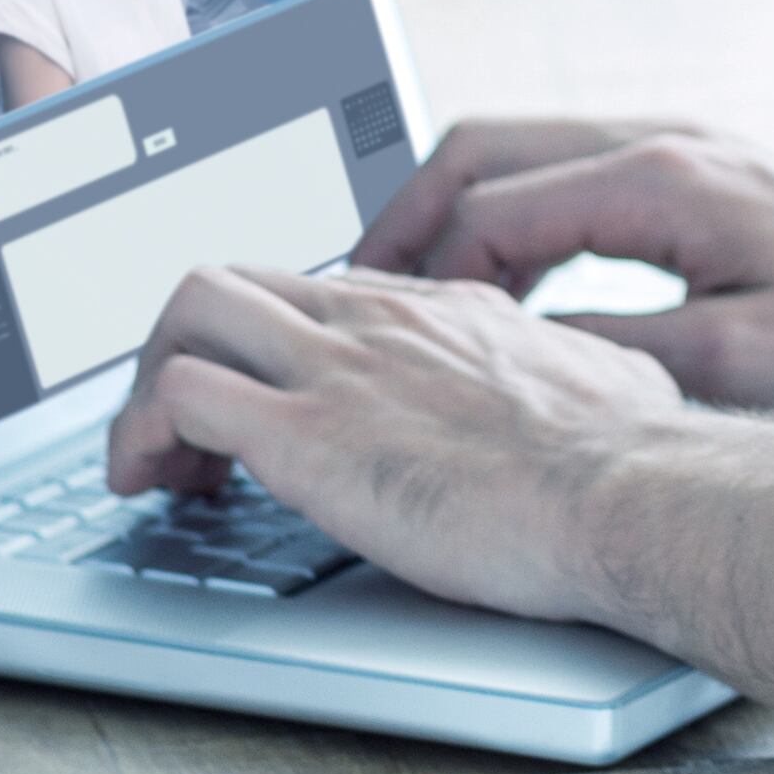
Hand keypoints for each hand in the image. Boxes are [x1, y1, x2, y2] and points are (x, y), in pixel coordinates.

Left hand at [105, 261, 680, 618]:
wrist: (624, 493)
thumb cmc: (632, 457)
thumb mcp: (605, 378)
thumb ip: (570, 372)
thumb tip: (596, 386)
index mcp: (443, 309)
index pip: (322, 294)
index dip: (275, 351)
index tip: (272, 406)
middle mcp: (379, 319)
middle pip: (237, 281)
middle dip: (189, 351)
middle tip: (188, 435)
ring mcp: (336, 367)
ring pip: (190, 311)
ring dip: (150, 386)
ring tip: (153, 463)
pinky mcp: (301, 435)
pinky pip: (178, 394)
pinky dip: (141, 435)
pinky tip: (151, 485)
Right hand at [355, 119, 773, 421]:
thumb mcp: (733, 365)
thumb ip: (610, 353)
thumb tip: (503, 359)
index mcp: (659, 180)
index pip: (488, 209)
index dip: (417, 277)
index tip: (371, 334)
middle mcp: (662, 143)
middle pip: (482, 149)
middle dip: (404, 221)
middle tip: (351, 297)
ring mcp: (683, 150)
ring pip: (522, 153)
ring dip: (455, 217)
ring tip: (405, 298)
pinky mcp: (702, 176)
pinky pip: (570, 175)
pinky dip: (514, 222)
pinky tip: (504, 291)